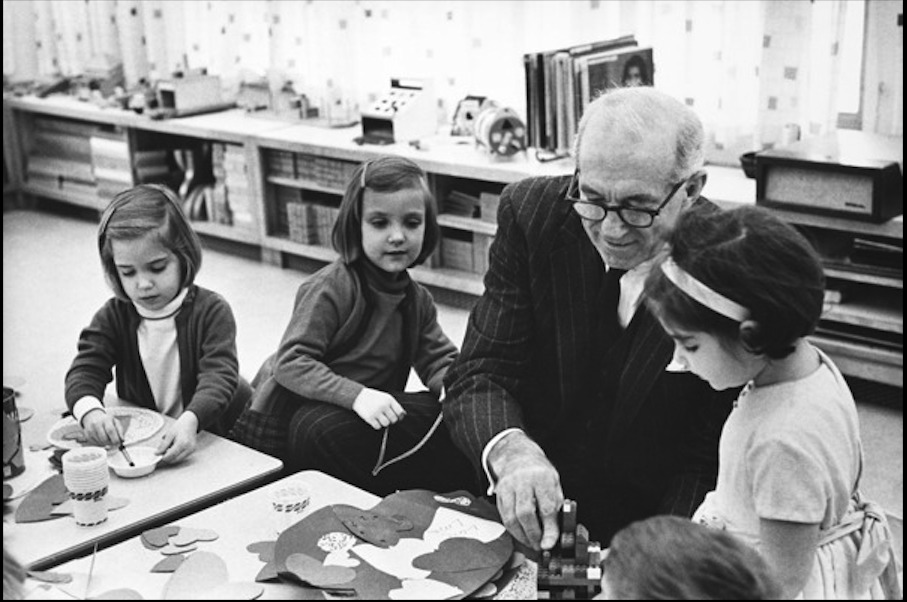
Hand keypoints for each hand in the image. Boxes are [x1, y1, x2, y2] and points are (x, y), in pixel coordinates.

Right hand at [80, 408, 121, 447]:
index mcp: (106, 419)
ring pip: (100, 442)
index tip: (118, 443)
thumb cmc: (107, 421)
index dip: (115, 438)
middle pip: (104, 438)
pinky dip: (100, 443)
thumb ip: (120, 430)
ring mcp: (90, 429)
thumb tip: (122, 440)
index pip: (110, 430)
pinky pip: (95, 443)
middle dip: (110, 442)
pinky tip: (101, 438)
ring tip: (107, 438)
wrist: (93, 417)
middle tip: (114, 442)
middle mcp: (96, 424)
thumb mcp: (115, 422)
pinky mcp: (87, 435)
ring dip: (106, 443)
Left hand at [156, 411, 198, 463]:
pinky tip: (174, 448)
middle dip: (167, 457)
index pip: (170, 456)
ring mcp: (191, 450)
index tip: (158, 454)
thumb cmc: (180, 426)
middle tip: (163, 451)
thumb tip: (157, 453)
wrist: (190, 422)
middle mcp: (188, 448)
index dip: (163, 456)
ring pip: (178, 459)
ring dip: (172, 456)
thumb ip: (163, 445)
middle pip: (174, 460)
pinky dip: (176, 455)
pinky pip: (182, 457)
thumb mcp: (169, 434)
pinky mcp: (192, 451)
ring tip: (170, 448)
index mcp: (182, 443)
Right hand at [352, 388, 405, 429]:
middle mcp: (384, 406)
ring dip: (384, 423)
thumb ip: (394, 405)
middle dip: (391, 420)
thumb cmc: (373, 397)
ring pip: (386, 424)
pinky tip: (374, 420)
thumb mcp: (385, 397)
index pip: (400, 412)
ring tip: (379, 418)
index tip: (397, 417)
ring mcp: (376, 412)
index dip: (399, 417)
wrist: (358, 396)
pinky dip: (377, 425)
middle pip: (394, 420)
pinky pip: (378, 427)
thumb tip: (403, 415)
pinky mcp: (370, 418)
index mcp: (389, 400)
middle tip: (386, 417)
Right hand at [488, 431, 562, 550]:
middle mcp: (524, 480)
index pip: (547, 508)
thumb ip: (556, 507)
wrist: (519, 456)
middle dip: (533, 535)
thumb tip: (555, 534)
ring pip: (511, 517)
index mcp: (543, 477)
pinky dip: (512, 529)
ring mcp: (508, 485)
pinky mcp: (499, 492)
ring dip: (521, 535)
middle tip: (539, 546)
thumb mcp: (554, 484)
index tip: (550, 543)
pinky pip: (504, 515)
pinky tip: (521, 534)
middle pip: (525, 513)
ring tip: (530, 543)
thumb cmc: (540, 473)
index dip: (549, 529)